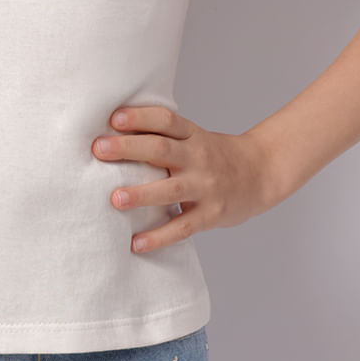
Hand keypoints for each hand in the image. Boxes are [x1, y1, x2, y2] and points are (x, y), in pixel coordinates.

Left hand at [92, 104, 273, 253]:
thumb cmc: (214, 155)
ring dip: (141, 194)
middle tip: (98, 149)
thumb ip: (163, 136)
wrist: (261, 173)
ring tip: (115, 199)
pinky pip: (182, 227)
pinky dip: (159, 237)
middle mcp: (198, 157)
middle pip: (161, 148)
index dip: (140, 117)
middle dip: (128, 148)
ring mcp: (206, 186)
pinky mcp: (211, 214)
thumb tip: (112, 135)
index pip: (165, 119)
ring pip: (170, 189)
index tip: (113, 118)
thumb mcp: (194, 137)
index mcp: (192, 134)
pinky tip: (136, 243)